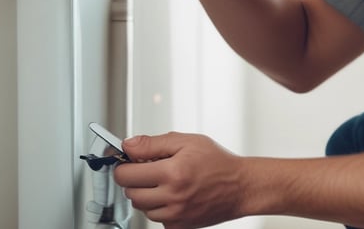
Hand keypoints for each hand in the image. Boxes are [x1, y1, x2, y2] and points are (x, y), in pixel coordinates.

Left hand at [114, 132, 244, 228]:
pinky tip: (172, 194)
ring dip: (146, 194)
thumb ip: (153, 143)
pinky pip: (156, 218)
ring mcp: (175, 215)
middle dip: (134, 179)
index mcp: (172, 173)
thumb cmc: (217, 162)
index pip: (126, 174)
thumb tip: (128, 146)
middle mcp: (172, 197)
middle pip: (131, 193)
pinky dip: (159, 207)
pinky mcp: (179, 226)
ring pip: (142, 207)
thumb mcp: (187, 141)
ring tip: (163, 180)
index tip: (127, 160)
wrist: (240, 187)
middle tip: (147, 168)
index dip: (123, 165)